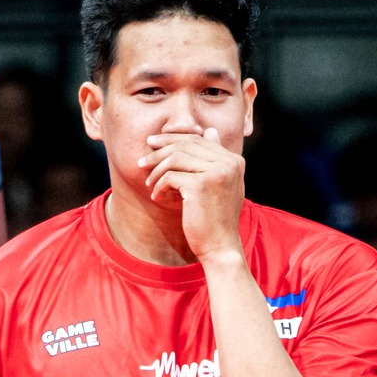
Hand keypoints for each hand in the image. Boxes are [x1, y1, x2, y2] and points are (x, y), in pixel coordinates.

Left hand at [140, 129, 244, 263]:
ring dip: (156, 170)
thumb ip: (215, 159)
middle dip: (160, 151)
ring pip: (175, 158)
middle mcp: (229, 163)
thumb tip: (210, 131)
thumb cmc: (216, 218)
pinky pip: (170, 176)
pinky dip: (159, 186)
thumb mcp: (220, 184)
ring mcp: (216, 172)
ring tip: (149, 182)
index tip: (153, 144)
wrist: (220, 246)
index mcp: (235, 160)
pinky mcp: (201, 185)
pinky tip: (157, 197)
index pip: (199, 139)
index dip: (173, 139)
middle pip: (186, 145)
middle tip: (142, 160)